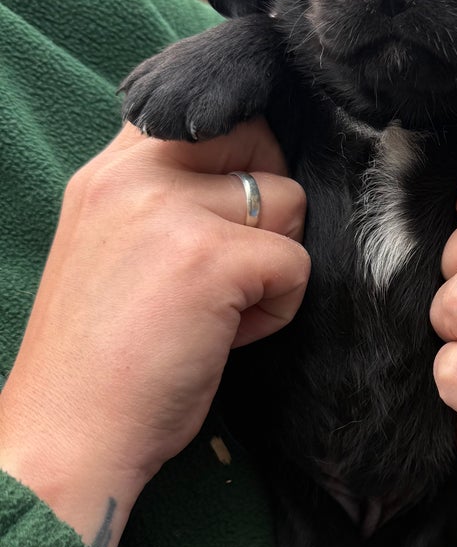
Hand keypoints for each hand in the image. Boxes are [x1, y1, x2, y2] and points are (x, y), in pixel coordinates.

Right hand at [0, 120, 308, 546]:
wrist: (70, 436)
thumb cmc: (104, 358)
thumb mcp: (118, 246)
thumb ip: (168, 198)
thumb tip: (254, 173)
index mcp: (110, 169)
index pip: (206, 110)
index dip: (242, 154)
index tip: (233, 215)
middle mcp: (135, 174)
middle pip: (261, 142)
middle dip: (268, 207)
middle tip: (226, 272)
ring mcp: (172, 211)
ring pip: (289, 203)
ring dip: (273, 263)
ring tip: (219, 311)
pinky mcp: (212, 259)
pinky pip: (296, 264)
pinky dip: (276, 311)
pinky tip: (226, 339)